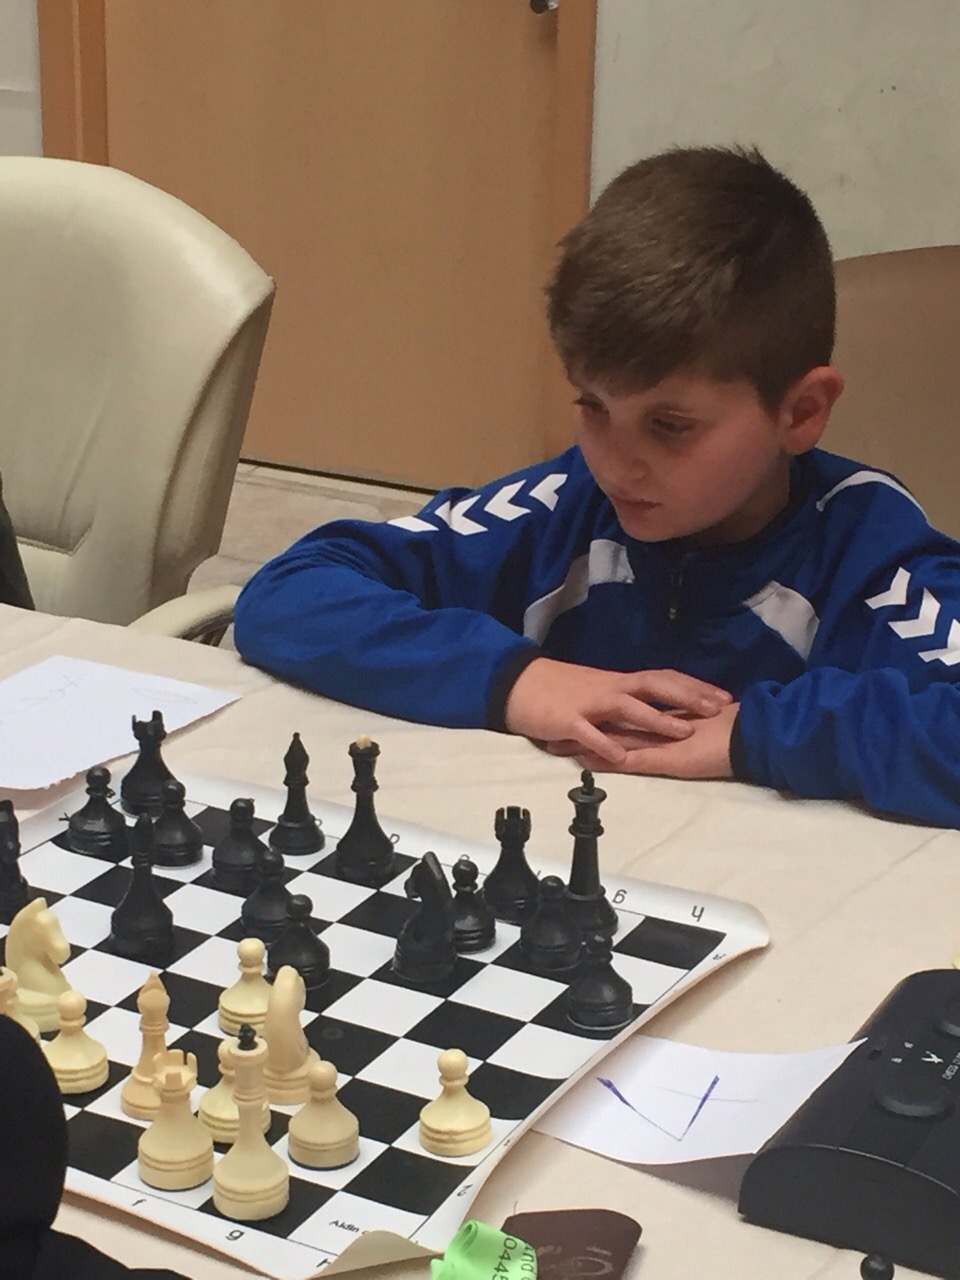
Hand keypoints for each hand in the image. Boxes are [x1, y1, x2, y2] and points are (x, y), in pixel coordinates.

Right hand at [504, 657, 733, 764]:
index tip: (723, 697)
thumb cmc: (561, 690)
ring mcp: (588, 705)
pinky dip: (604, 744)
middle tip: (717, 709)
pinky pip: (587, 733)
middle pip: (654, 687)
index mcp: (619, 683)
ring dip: (656, 719)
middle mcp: (609, 689)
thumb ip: (627, 700)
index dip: (694, 687)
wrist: (518, 685)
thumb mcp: (600, 691)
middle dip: (687, 697)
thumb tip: (659, 709)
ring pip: (627, 708)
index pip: (663, 679)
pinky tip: (620, 758)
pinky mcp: (566, 721)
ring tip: (683, 732)